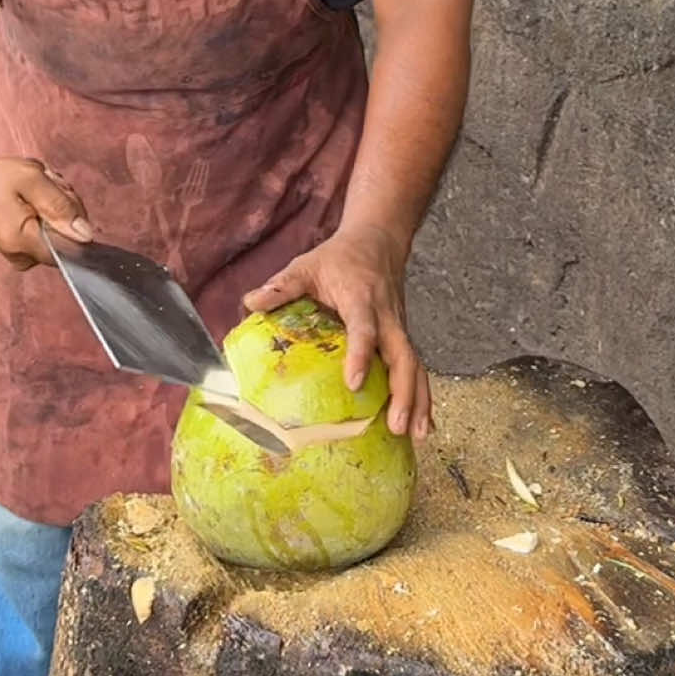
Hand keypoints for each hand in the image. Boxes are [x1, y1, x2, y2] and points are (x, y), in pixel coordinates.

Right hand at [0, 150, 90, 268]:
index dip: (75, 220)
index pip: (73, 249)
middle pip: (70, 238)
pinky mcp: (23, 250)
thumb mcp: (31, 179)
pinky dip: (48, 212)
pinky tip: (32, 198)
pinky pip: (50, 233)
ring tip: (34, 190)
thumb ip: (60, 206)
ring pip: (62, 233)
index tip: (58, 196)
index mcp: (24, 242)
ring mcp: (23, 257)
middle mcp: (24, 258)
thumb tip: (86, 235)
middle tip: (43, 186)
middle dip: (65, 205)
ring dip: (56, 205)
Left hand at [243, 225, 431, 439]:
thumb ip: (282, 286)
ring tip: (416, 434)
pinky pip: (417, 367)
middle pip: (403, 355)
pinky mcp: (403, 336)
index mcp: (361, 299)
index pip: (364, 329)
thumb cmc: (338, 258)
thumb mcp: (306, 265)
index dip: (360, 355)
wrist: (378, 240)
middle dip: (404, 391)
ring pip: (415, 365)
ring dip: (419, 400)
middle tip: (397, 425)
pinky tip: (422, 425)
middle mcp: (386, 317)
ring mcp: (399, 328)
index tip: (354, 383)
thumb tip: (251, 303)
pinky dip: (423, 396)